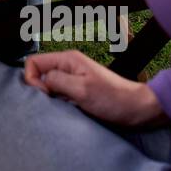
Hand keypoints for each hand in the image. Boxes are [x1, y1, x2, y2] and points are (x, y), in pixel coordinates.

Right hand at [23, 50, 164, 126]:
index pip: (33, 62)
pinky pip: (58, 94)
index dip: (32, 79)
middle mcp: (67, 66)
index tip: (45, 95)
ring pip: (47, 85)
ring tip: (64, 108)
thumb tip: (39, 81)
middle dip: (39, 89)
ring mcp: (72, 79)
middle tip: (54, 103)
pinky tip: (68, 110)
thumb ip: (57, 81)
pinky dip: (58, 103)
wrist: (138, 109)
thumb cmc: (113, 99)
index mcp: (67, 59)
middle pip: (38, 73)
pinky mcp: (77, 91)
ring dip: (50, 98)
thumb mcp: (82, 89)